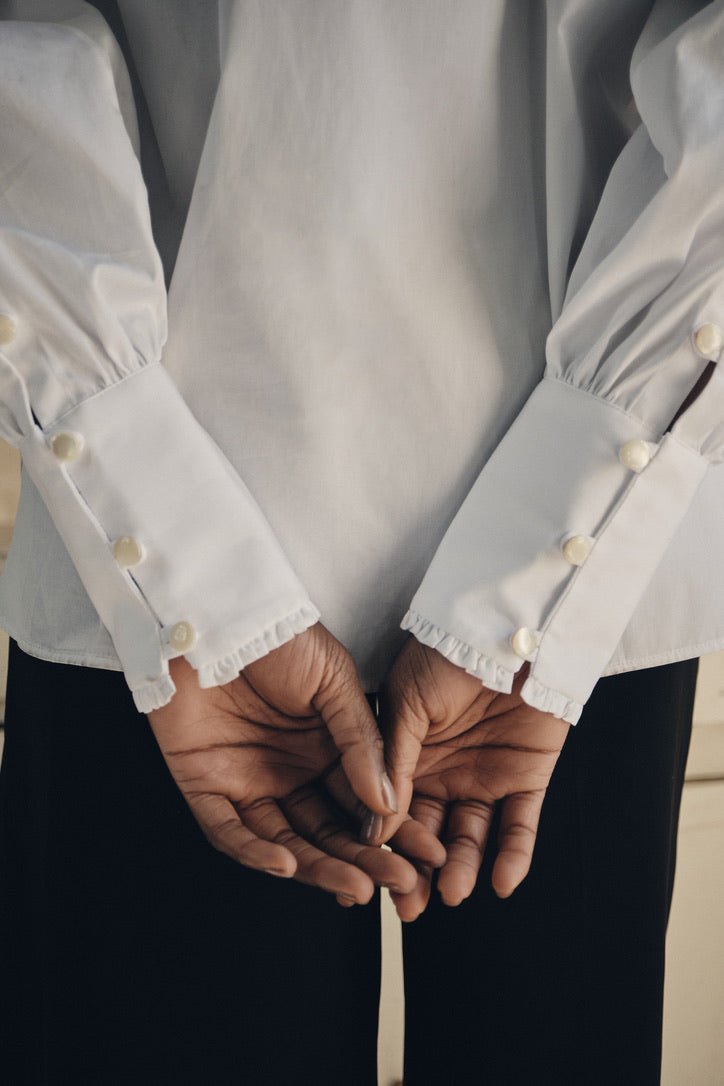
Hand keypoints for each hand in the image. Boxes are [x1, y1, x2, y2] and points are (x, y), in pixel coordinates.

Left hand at [147, 622, 426, 903]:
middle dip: (362, 859)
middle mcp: (288, 773)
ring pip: (284, 840)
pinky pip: (228, 831)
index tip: (426, 853)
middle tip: (397, 882)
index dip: (392, 830)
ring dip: (318, 867)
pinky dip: (255, 852)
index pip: (360, 804)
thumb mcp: (334, 682)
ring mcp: (246, 782)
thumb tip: (389, 800)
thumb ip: (359, 740)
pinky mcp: (204, 786)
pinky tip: (287, 864)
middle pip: (327, 830)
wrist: (221, 613)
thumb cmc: (280, 637)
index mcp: (324, 751)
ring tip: (355, 885)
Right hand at [380, 638, 569, 919]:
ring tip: (453, 893)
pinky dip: (513, 855)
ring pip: (470, 836)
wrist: (507, 628)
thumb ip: (390, 761)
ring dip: (462, 867)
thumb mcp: (406, 704)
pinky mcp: (527, 778)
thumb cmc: (445, 654)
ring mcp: (484, 776)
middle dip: (419, 872)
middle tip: (410, 906)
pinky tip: (501, 882)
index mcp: (407, 756)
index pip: (392, 812)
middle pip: (429, 834)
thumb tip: (371, 824)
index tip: (370, 879)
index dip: (383, 847)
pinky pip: (520, 825)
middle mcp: (442, 773)